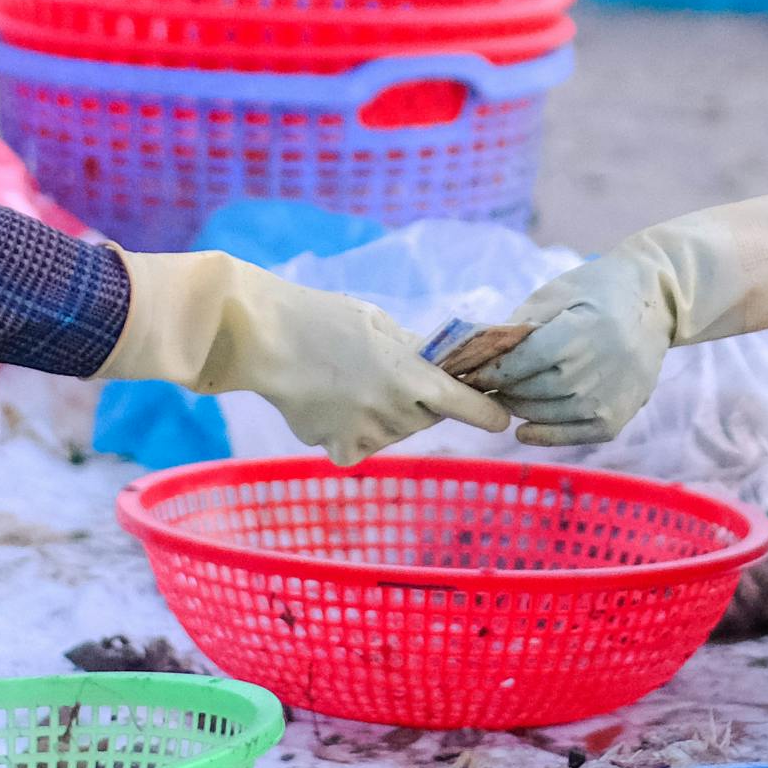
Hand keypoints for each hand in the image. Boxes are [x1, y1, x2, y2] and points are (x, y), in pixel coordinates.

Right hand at [99, 250, 506, 463]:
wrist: (264, 338)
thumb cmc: (323, 319)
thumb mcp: (380, 325)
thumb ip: (413, 352)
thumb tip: (442, 373)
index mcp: (409, 374)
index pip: (464, 403)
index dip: (487, 413)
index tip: (503, 420)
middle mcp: (393, 410)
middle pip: (424, 416)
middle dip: (417, 400)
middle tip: (384, 373)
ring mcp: (364, 433)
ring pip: (392, 432)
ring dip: (383, 415)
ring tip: (348, 382)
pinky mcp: (337, 448)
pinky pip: (358, 447)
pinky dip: (350, 432)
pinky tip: (329, 405)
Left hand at [470, 186, 767, 445]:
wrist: (657, 301)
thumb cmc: (597, 290)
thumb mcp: (555, 294)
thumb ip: (518, 326)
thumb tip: (476, 355)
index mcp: (578, 332)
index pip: (518, 364)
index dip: (488, 370)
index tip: (468, 371)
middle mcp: (595, 370)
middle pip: (528, 392)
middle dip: (500, 388)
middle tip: (483, 384)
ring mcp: (609, 397)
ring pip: (545, 414)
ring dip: (519, 408)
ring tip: (507, 395)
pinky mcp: (618, 416)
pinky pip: (573, 434)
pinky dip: (546, 434)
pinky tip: (525, 429)